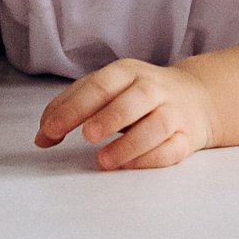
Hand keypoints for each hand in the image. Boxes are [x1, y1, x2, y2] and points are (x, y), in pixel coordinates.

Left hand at [36, 58, 215, 170]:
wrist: (197, 98)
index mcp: (127, 72)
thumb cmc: (137, 96)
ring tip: (103, 161)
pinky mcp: (187, 137)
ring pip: (157, 125)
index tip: (51, 130)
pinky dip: (153, 159)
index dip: (74, 107)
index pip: (99, 85)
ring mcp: (174, 112)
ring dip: (130, 144)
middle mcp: (153, 88)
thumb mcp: (106, 91)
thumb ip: (71, 108)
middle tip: (86, 136)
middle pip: (135, 98)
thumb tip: (42, 138)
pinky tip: (130, 166)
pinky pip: (174, 149)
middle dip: (110, 117)